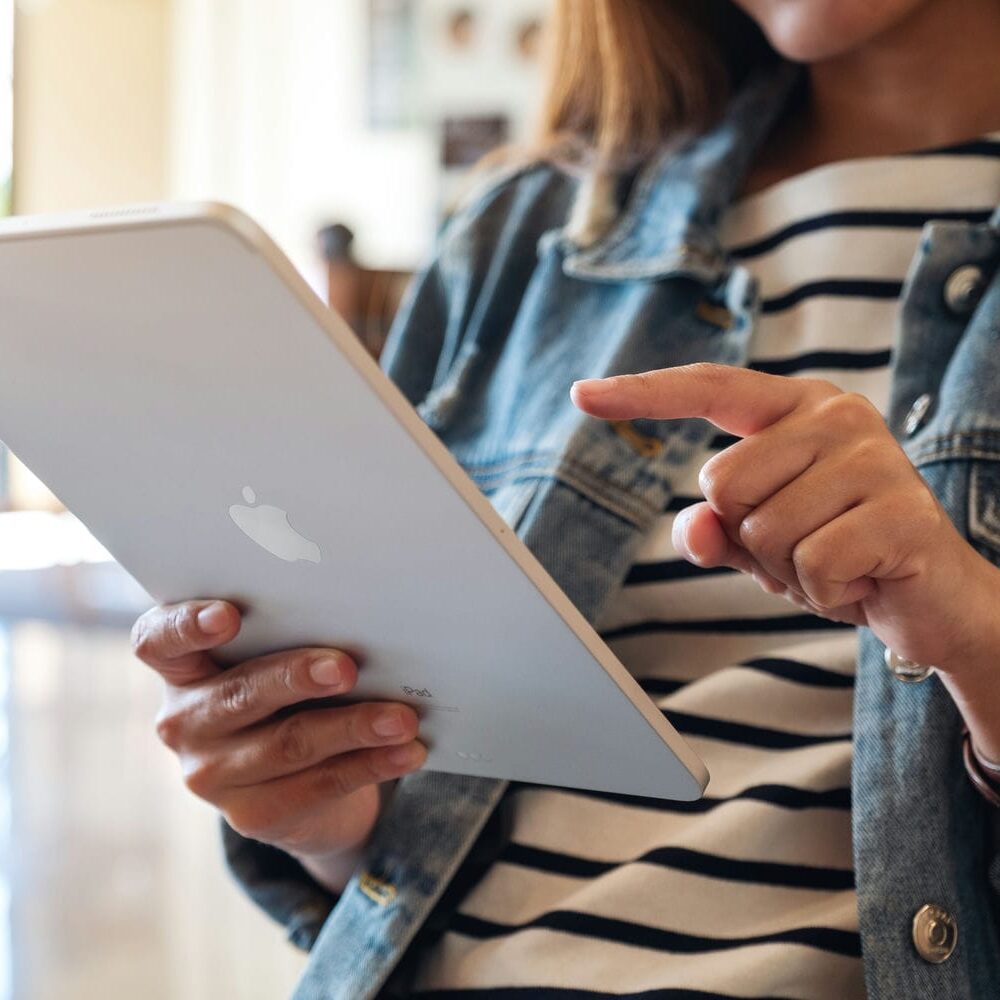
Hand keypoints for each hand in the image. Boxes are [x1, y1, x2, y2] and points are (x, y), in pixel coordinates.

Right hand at [131, 600, 426, 887]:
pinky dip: (371, 764)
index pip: (159, 641)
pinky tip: (406, 751)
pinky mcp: (254, 815)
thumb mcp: (276, 658)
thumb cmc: (287, 690)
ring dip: (353, 727)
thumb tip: (361, 614)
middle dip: (296, 677)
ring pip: (288, 744)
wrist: (295, 779)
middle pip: (238, 694)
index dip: (188, 626)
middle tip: (345, 667)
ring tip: (401, 718)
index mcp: (181, 668)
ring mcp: (213, 775)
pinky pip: (320, 785)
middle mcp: (184, 722)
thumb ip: (292, 635)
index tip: (228, 615)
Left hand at [572, 363, 998, 672]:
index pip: (708, 388)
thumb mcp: (759, 543)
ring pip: (762, 531)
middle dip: (749, 537)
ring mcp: (874, 458)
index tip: (580, 394)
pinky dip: (824, 594)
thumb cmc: (837, 554)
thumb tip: (694, 526)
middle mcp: (836, 416)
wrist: (931, 598)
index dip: (642, 393)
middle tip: (805, 546)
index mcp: (796, 409)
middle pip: (722, 484)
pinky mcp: (900, 511)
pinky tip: (861, 581)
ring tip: (836, 562)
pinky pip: (810, 567)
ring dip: (787, 572)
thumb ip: (715, 530)